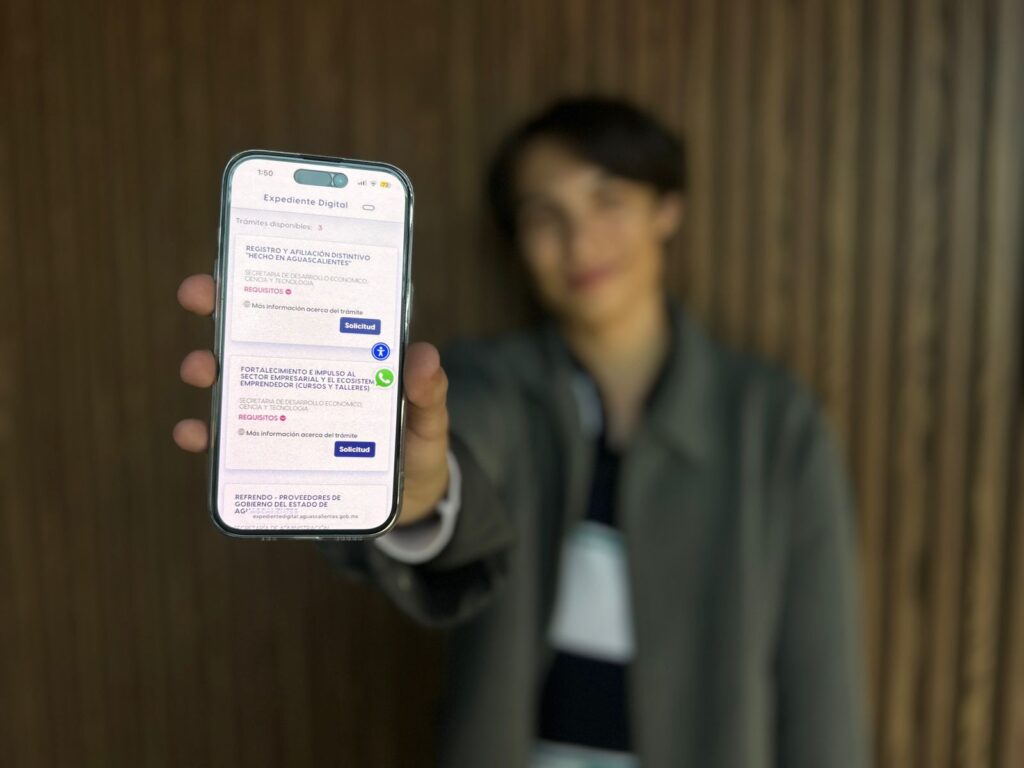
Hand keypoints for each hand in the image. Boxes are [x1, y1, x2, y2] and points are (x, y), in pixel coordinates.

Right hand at [173, 274, 449, 525]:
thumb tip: (423, 355)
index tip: (235, 256)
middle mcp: (299, 373)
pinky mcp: (266, 455)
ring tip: (201, 369)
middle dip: (216, 306)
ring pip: (228, 381)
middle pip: (251, 332)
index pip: (299, 304)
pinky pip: (226, 442)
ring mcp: (280, 412)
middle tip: (198, 296)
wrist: (408, 501)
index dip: (264, 275)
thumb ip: (428, 392)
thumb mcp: (429, 418)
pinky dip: (204, 435)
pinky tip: (195, 433)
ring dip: (205, 367)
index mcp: (338, 350)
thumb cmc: (417, 446)